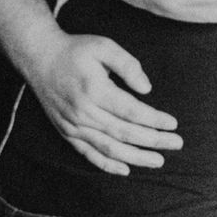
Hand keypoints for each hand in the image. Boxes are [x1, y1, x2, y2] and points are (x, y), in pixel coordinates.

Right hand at [24, 31, 182, 174]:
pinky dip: (107, 165)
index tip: (173, 124)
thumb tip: (146, 89)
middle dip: (153, 141)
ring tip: (158, 161)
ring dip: (136, 157)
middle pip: (124, 133)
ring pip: (109, 148)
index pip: (131, 111)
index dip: (154, 120)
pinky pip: (89, 154)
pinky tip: (125, 170)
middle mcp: (83, 112)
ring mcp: (74, 126)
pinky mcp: (67, 132)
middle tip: (176, 143)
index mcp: (94, 90)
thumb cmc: (76, 50)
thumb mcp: (104, 46)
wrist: (40, 58)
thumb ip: (128, 65)